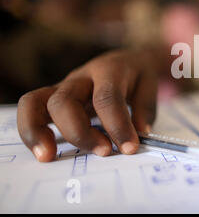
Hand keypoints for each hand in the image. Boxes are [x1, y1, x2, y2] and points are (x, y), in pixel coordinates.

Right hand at [17, 49, 157, 161]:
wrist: (126, 59)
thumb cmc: (137, 75)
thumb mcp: (150, 84)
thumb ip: (144, 108)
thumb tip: (139, 134)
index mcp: (109, 70)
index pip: (106, 98)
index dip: (117, 125)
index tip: (129, 148)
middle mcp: (80, 77)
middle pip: (65, 101)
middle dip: (79, 132)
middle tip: (105, 152)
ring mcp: (62, 87)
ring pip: (34, 102)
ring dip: (37, 132)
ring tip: (48, 157)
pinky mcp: (52, 98)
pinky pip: (30, 111)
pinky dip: (31, 133)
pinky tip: (45, 153)